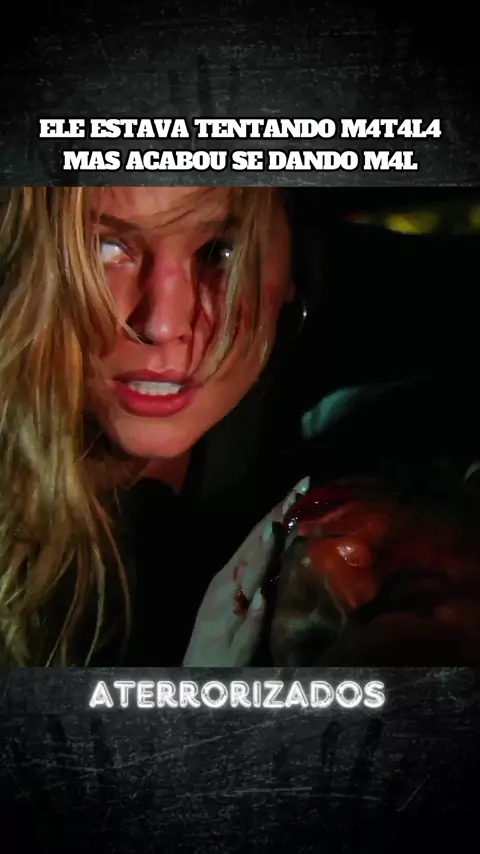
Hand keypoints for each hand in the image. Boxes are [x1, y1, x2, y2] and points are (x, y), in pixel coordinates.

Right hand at [183, 476, 309, 665]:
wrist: (196, 678)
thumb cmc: (223, 640)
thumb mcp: (244, 599)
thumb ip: (261, 575)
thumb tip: (286, 548)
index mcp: (232, 575)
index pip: (259, 535)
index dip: (280, 509)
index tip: (304, 485)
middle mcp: (226, 587)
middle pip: (253, 547)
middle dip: (274, 519)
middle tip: (297, 491)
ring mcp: (226, 614)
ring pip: (244, 580)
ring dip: (257, 556)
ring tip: (272, 530)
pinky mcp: (230, 645)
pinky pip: (243, 626)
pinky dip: (252, 611)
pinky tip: (260, 597)